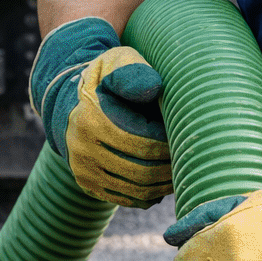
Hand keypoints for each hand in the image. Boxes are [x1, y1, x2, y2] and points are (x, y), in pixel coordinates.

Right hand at [29, 17, 169, 206]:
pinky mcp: (87, 184)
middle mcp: (82, 148)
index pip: (143, 142)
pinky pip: (126, 198)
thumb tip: (154, 88)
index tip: (185, 134)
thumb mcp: (117, 63)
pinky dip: (150, 193)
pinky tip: (163, 179)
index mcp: (91, 118)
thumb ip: (134, 72)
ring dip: (164, 183)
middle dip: (170, 166)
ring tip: (181, 168)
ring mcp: (82, 170)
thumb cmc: (106, 79)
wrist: (72, 101)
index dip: (170, 143)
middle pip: (142, 170)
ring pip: (136, 190)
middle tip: (189, 156)